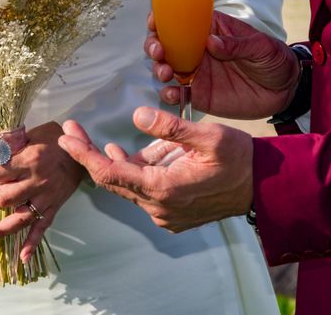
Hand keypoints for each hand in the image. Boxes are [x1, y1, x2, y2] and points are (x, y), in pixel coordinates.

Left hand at [0, 121, 85, 261]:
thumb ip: (12, 145)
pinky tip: (22, 257)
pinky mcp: (54, 207)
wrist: (82, 150)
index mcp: (30, 160)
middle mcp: (37, 181)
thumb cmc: (54, 139)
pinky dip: (33, 243)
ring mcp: (46, 197)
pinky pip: (42, 227)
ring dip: (0, 229)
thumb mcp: (31, 134)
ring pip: (20, 218)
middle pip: (4, 198)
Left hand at [58, 108, 253, 232]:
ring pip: (125, 185)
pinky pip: (139, 191)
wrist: (265, 188)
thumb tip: (136, 116)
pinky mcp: (169, 213)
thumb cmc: (238, 159)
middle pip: (111, 179)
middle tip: (71, 131)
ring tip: (92, 139)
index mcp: (162, 189)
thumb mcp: (207, 136)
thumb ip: (169, 127)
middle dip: (89, 154)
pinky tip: (122, 153)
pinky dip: (129, 171)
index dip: (83, 155)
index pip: (109, 173)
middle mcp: (157, 207)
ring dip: (111, 162)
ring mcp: (163, 214)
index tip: (65, 138)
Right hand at [145, 10, 298, 118]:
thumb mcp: (262, 46)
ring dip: (159, 69)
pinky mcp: (198, 95)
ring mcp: (196, 73)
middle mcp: (197, 50)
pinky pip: (177, 94)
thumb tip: (211, 42)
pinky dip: (169, 94)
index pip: (181, 20)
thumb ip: (237, 44)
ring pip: (166, 68)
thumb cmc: (274, 59)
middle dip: (154, 46)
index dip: (162, 18)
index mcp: (209, 31)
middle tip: (158, 52)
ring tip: (165, 73)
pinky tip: (171, 94)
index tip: (154, 21)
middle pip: (166, 44)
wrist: (286, 91)